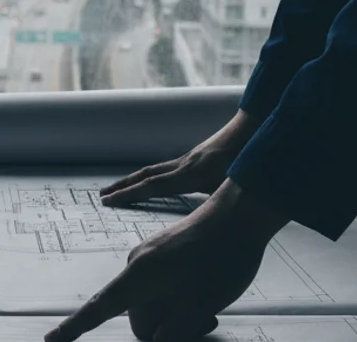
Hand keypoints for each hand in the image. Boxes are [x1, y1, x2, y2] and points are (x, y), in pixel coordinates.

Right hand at [46, 180, 287, 341]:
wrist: (240, 215)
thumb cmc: (221, 260)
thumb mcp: (199, 304)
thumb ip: (171, 330)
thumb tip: (152, 340)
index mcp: (139, 278)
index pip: (98, 310)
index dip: (73, 329)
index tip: (50, 341)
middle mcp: (137, 266)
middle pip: (138, 316)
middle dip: (165, 329)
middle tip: (205, 321)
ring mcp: (150, 258)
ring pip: (153, 303)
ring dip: (176, 314)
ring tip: (210, 309)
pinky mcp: (163, 254)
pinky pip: (161, 287)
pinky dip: (179, 299)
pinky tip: (205, 294)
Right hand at [100, 110, 258, 206]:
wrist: (254, 130)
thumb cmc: (248, 161)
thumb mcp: (235, 187)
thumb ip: (221, 203)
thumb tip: (217, 225)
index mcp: (189, 175)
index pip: (151, 186)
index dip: (128, 194)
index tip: (108, 201)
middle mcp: (183, 165)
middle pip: (145, 176)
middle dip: (122, 186)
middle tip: (102, 195)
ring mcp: (188, 160)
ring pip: (153, 170)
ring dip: (134, 180)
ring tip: (119, 187)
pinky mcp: (195, 159)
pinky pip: (166, 169)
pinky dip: (152, 176)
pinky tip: (153, 181)